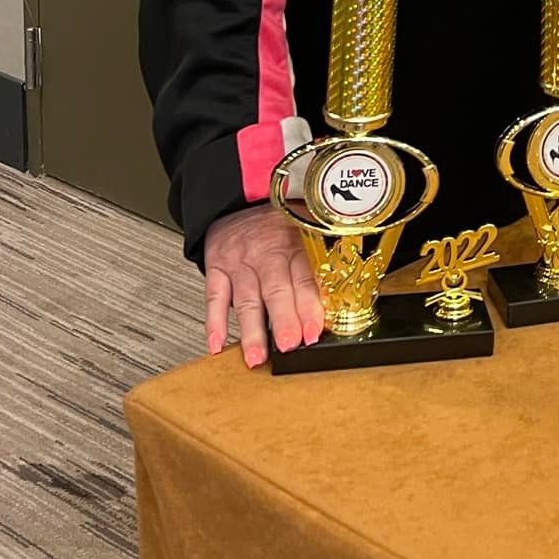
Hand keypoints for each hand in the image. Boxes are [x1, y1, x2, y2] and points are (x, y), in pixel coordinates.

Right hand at [202, 203, 322, 366]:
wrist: (237, 200)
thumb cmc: (275, 222)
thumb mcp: (304, 228)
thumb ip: (321, 258)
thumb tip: (345, 294)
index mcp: (292, 244)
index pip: (304, 278)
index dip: (310, 306)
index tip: (315, 331)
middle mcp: (265, 253)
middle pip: (276, 290)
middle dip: (283, 320)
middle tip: (289, 345)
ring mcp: (239, 263)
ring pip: (246, 299)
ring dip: (251, 331)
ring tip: (256, 358)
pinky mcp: (217, 269)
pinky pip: (213, 297)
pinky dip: (214, 322)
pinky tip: (217, 343)